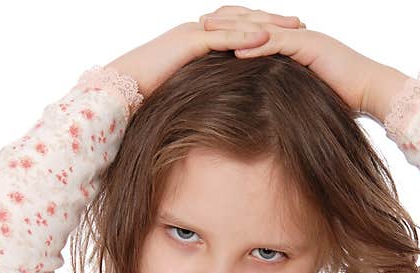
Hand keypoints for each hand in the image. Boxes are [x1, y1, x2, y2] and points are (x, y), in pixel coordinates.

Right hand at [105, 10, 303, 99]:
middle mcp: (196, 30)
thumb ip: (205, 89)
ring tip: (293, 26)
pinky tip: (267, 38)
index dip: (262, 27)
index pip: (236, 27)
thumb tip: (224, 106)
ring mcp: (191, 33)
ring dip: (266, 23)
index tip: (289, 33)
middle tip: (300, 22)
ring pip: (235, 22)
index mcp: (197, 40)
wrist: (118, 94)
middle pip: (241, 18)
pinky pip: (221, 37)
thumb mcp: (186, 93)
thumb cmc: (148, 99)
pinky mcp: (186, 42)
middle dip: (272, 19)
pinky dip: (244, 36)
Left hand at [199, 5, 384, 115]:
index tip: (209, 32)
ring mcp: (303, 38)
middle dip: (226, 21)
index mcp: (294, 42)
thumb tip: (271, 106)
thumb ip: (289, 90)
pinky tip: (234, 50)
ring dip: (233, 29)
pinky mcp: (310, 46)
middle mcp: (297, 34)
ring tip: (207, 31)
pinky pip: (278, 44)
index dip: (233, 28)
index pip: (258, 30)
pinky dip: (255, 47)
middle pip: (254, 23)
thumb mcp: (308, 92)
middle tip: (199, 22)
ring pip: (261, 30)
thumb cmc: (345, 98)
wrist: (372, 91)